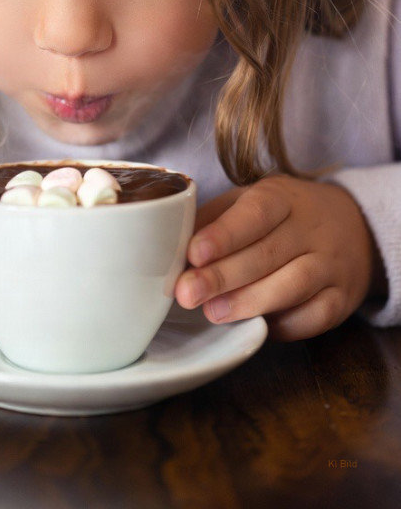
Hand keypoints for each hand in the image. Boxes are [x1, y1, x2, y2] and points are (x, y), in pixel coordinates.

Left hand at [175, 174, 384, 340]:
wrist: (353, 225)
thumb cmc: (282, 215)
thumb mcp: (250, 200)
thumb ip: (214, 218)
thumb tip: (171, 241)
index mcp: (282, 197)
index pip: (254, 213)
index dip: (224, 235)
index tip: (194, 253)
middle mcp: (311, 229)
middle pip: (268, 253)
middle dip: (223, 276)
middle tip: (187, 293)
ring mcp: (331, 265)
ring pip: (293, 285)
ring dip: (250, 302)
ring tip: (213, 312)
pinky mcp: (341, 299)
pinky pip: (314, 316)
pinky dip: (284, 324)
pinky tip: (255, 325)